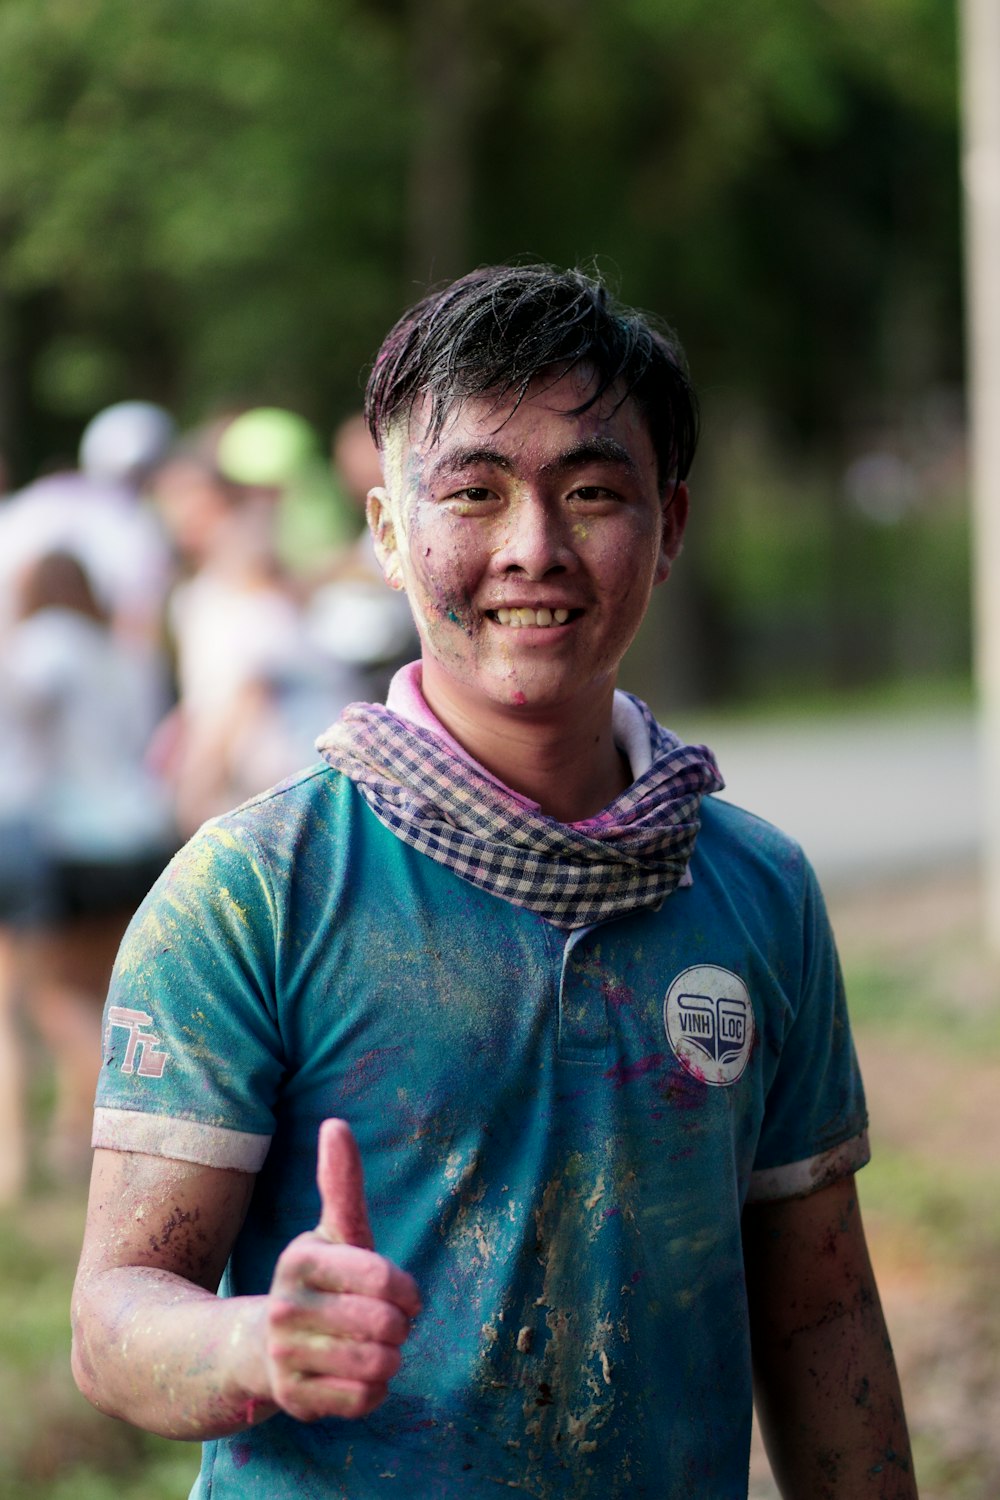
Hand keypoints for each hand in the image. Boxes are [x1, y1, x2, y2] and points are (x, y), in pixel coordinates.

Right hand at [265, 1119, 420, 1422]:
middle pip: (386, 1326)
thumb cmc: (321, 1282)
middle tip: (386, 1324)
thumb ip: (341, 1182)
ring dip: (389, 1359)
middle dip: (399, 1327)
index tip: (403, 1293)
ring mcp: (284, 1356)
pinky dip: (373, 1390)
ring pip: (378, 1365)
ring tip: (371, 1347)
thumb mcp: (334, 1231)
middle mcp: (285, 1307)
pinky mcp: (292, 1399)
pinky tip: (355, 1374)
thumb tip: (335, 1123)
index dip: (407, 1290)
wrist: (261, 1344)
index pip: (382, 1278)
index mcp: (301, 1259)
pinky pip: (364, 1399)